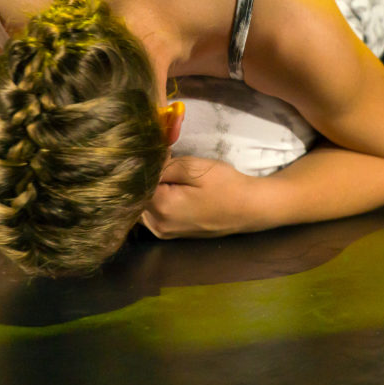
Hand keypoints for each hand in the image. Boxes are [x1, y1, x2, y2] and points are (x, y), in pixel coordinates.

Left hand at [140, 156, 257, 238]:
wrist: (249, 208)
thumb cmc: (225, 186)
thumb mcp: (194, 167)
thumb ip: (163, 165)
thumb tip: (143, 160)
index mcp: (161, 208)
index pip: (134, 183)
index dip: (139, 165)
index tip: (147, 151)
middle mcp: (157, 225)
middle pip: (136, 196)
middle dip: (142, 177)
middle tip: (157, 160)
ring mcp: (163, 232)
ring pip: (142, 205)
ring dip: (148, 189)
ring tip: (162, 171)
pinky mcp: (170, 233)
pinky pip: (152, 213)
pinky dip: (154, 199)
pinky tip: (166, 186)